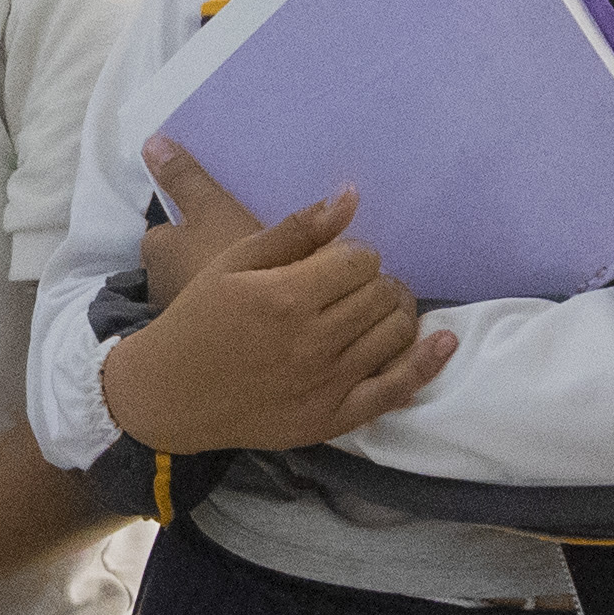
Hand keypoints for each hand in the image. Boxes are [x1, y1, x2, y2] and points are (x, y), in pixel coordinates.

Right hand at [95, 147, 448, 455]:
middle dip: (376, 281)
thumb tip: (351, 196)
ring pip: (395, 332)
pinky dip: (426, 363)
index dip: (355, 254)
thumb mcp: (234, 263)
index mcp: (286, 296)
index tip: (337, 262)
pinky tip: (443, 341)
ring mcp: (326, 383)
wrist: (170, 394)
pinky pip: (396, 390)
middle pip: (381, 294)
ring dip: (396, 311)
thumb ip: (296, 230)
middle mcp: (312, 341)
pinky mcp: (333, 417)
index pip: (360, 260)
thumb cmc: (199, 320)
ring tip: (376, 307)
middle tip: (356, 284)